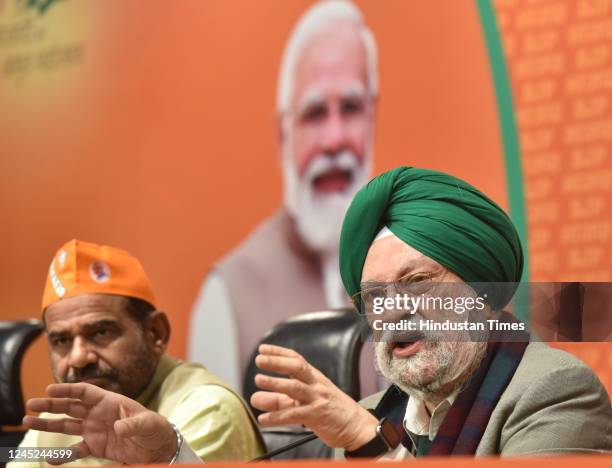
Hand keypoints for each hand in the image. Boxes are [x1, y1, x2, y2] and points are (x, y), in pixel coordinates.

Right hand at [23, 382, 177, 464]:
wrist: (158, 447)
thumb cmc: (155, 429)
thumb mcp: (147, 423)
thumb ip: (133, 423)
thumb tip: (118, 427)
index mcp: (110, 401)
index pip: (84, 392)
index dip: (67, 390)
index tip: (49, 389)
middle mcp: (98, 413)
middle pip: (70, 406)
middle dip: (51, 405)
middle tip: (31, 404)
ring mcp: (95, 429)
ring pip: (66, 425)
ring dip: (48, 424)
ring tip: (28, 422)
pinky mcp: (96, 446)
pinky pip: (75, 450)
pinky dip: (63, 454)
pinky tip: (50, 458)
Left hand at [251, 344, 377, 450]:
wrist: (356, 427)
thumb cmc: (331, 412)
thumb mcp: (306, 401)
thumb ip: (281, 400)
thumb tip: (256, 397)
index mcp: (315, 378)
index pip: (296, 359)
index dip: (279, 352)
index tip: (263, 348)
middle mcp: (316, 385)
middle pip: (296, 367)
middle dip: (277, 362)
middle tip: (259, 360)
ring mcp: (317, 399)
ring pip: (295, 387)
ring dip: (276, 383)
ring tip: (258, 381)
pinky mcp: (317, 416)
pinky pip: (294, 415)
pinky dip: (277, 417)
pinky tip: (263, 419)